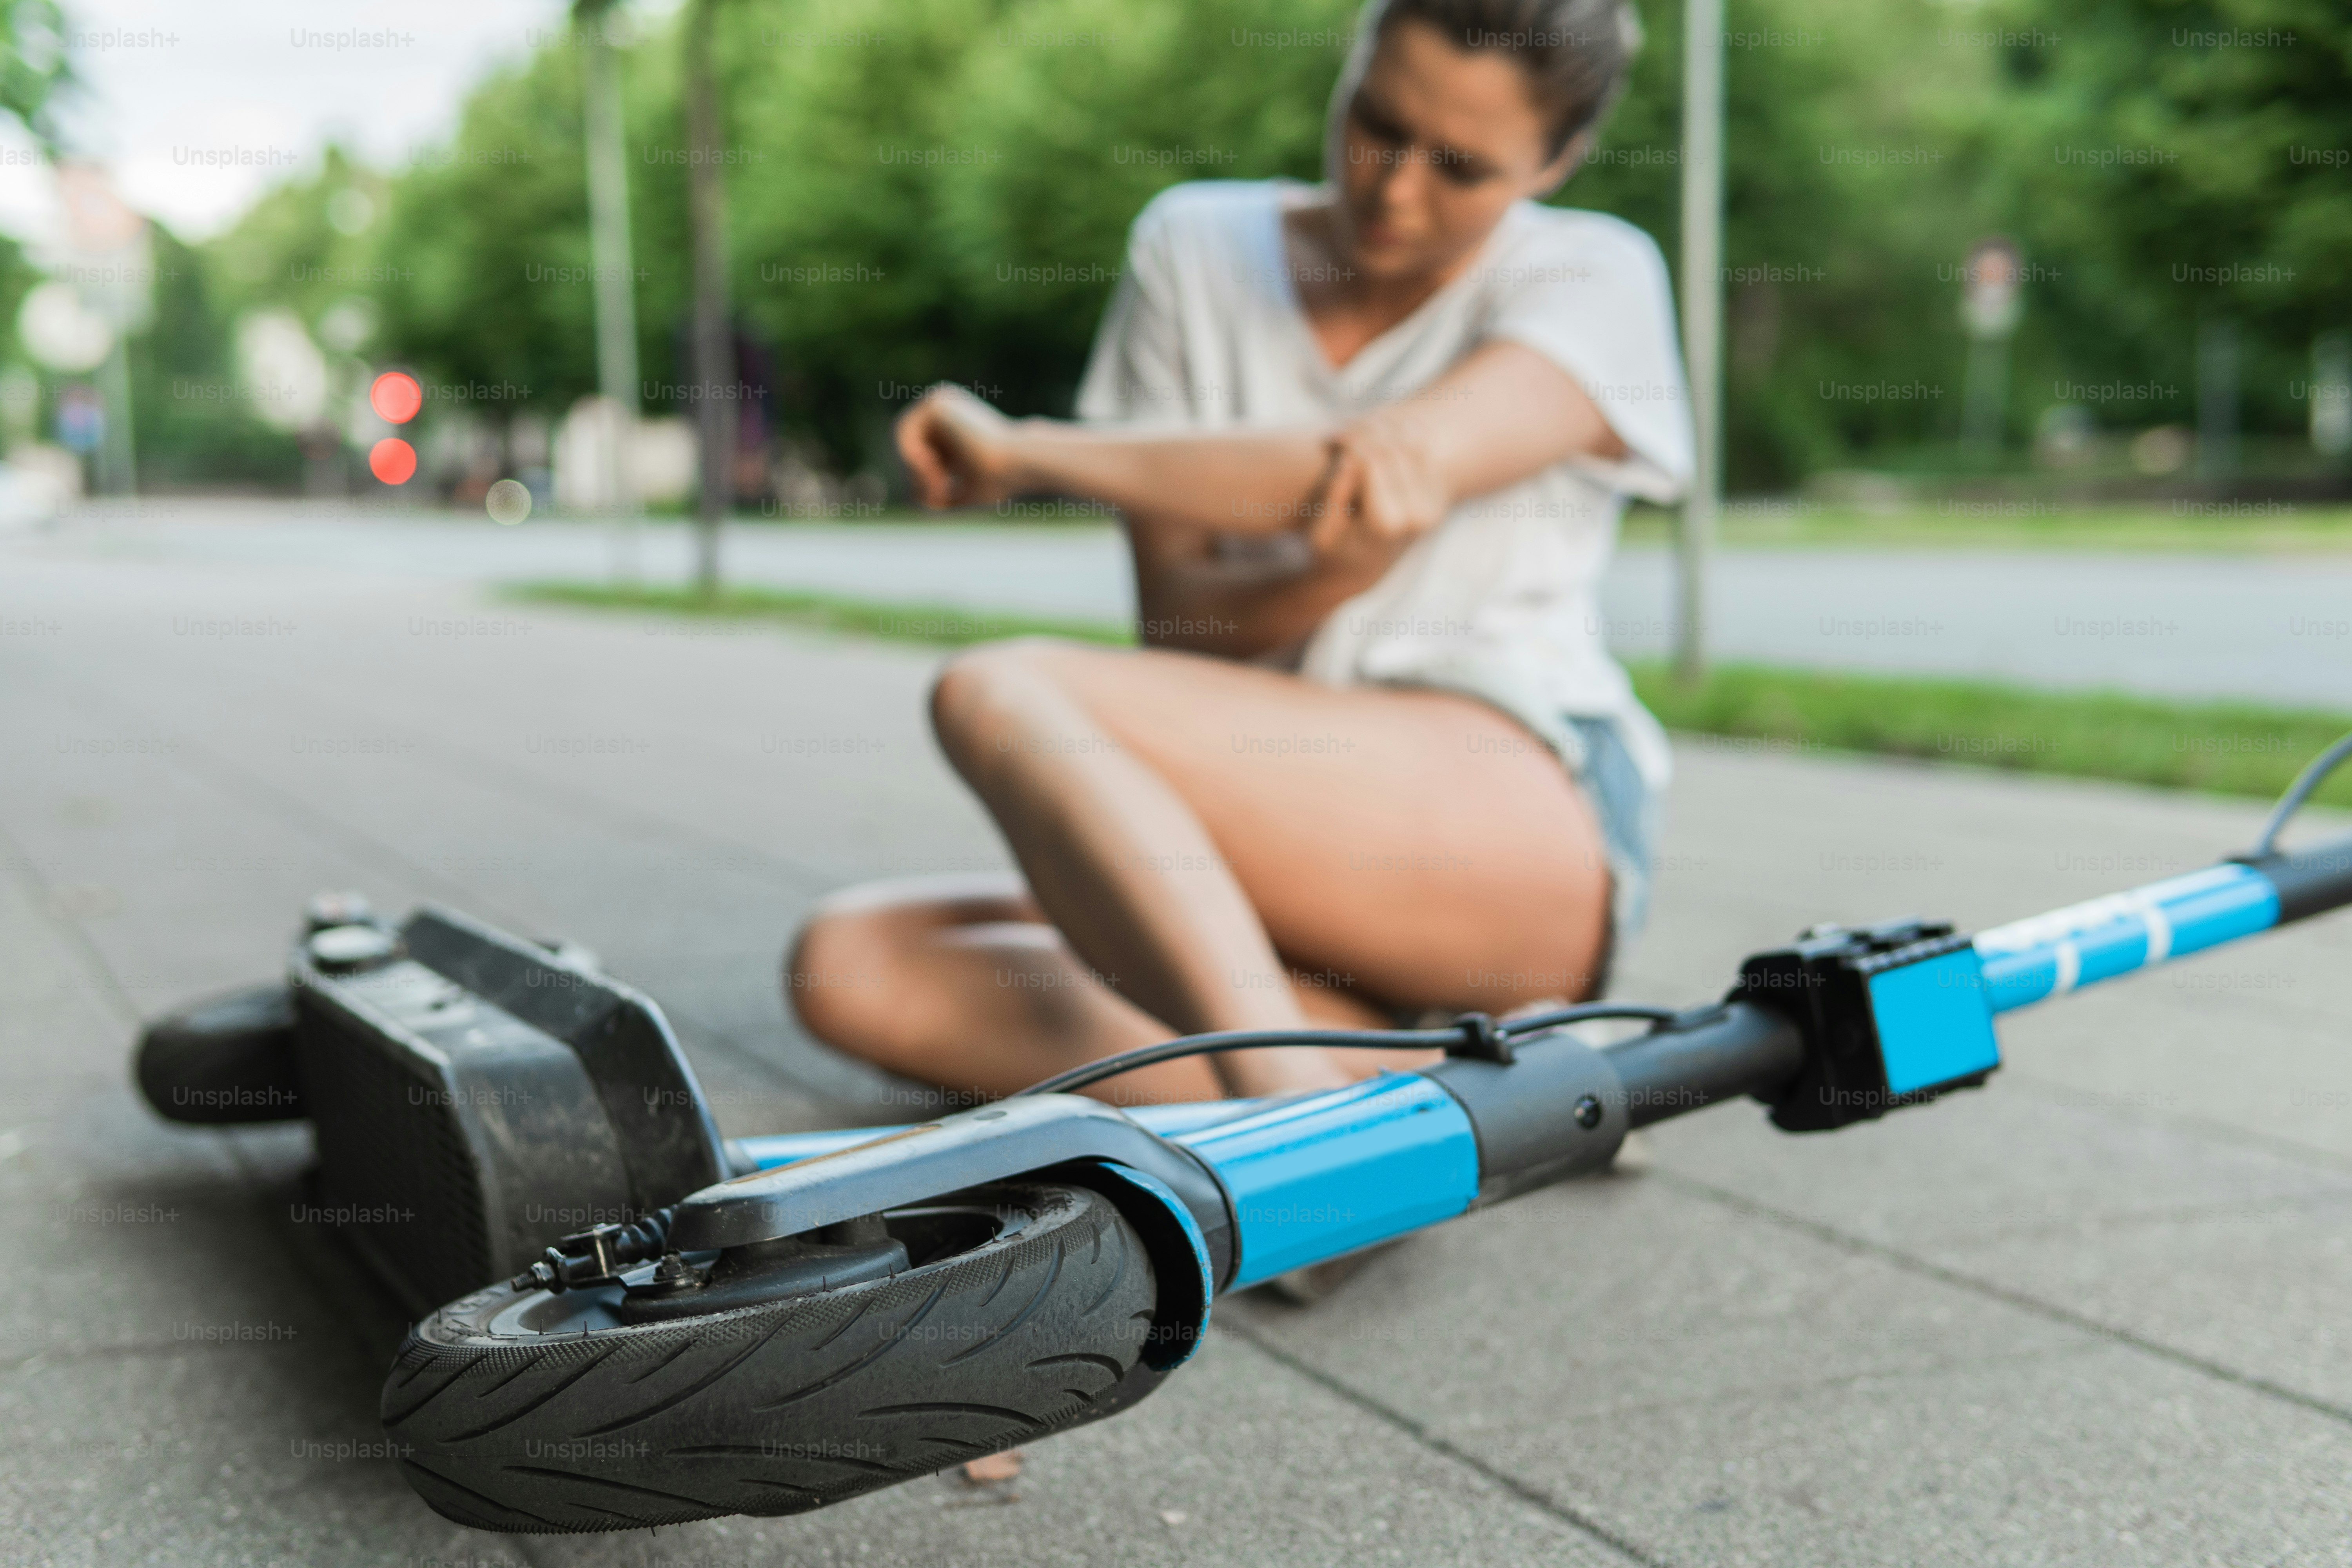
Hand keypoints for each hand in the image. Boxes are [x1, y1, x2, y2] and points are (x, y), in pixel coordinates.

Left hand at [894, 384, 1025, 508]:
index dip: (920, 480)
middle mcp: (945, 407)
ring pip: (902, 440)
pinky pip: (904, 432)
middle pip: (908, 446)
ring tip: (939, 485)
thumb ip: (940, 494)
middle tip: (939, 494)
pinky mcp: (936, 403)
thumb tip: (917, 498)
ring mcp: (940, 401)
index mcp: (951, 423)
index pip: (917, 451)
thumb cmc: (999, 480)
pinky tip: (933, 468)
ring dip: (915, 470)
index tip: (940, 497)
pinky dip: (913, 458)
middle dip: (916, 476)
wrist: (1017, 464)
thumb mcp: (962, 493)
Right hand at [1304, 411, 1450, 570]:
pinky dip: (1398, 434)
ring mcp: (1434, 504)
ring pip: (1409, 441)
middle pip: (1392, 449)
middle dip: (1363, 432)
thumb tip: (1348, 461)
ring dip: (1381, 428)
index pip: (1372, 462)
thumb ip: (1335, 498)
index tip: (1328, 440)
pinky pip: (1421, 446)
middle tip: (1339, 433)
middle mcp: (1417, 515)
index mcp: (1388, 525)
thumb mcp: (1322, 530)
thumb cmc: (1334, 546)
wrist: (1363, 564)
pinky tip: (1374, 437)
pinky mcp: (1439, 493)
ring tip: (1355, 434)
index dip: (1349, 444)